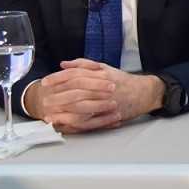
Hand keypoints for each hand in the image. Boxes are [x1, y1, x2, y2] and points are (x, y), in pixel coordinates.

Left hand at [26, 59, 162, 131]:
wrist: (143, 93)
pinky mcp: (108, 114)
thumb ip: (84, 65)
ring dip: (62, 111)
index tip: (45, 82)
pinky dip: (74, 122)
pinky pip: (88, 120)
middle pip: (75, 91)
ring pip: (80, 106)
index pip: (74, 74)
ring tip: (49, 114)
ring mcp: (105, 101)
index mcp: (99, 74)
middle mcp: (101, 87)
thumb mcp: (104, 68)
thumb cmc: (122, 81)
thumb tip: (63, 64)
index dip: (58, 78)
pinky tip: (63, 124)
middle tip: (45, 100)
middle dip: (57, 96)